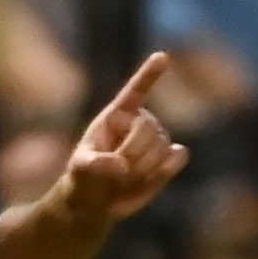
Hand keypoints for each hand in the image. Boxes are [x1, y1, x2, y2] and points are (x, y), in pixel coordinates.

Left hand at [59, 52, 186, 223]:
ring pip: (161, 149)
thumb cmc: (84, 178)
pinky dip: (167, 168)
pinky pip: (177, 158)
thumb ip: (95, 165)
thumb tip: (122, 166)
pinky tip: (153, 175)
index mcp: (116, 115)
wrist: (98, 201)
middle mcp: (140, 122)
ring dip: (142, 169)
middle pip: (148, 129)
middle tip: (115, 172)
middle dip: (132, 153)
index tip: (162, 57)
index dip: (149, 74)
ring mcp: (156, 141)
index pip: (135, 91)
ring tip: (125, 178)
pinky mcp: (168, 160)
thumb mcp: (80, 169)